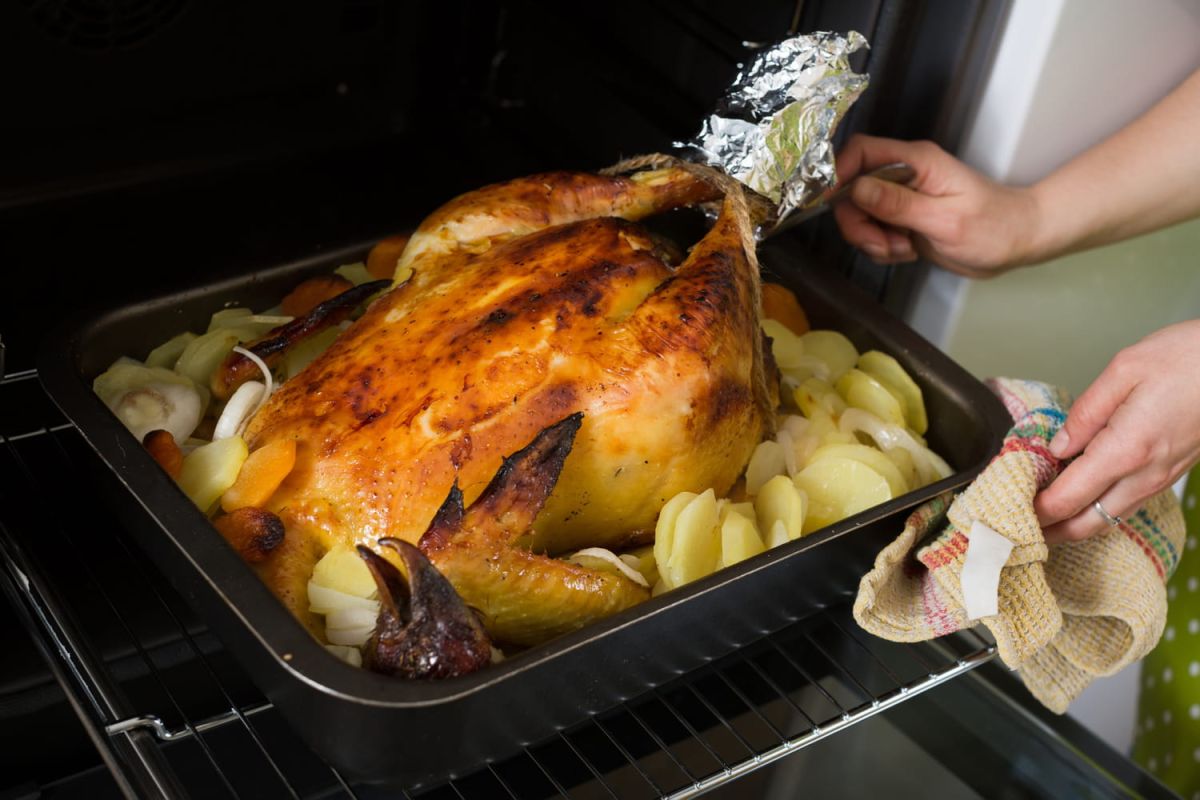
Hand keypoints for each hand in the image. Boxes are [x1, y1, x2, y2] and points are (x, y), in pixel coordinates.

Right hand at [832, 134, 1041, 275]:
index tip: (829, 202)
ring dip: (870, 238)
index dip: (838, 172)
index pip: (862, 151)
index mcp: (916, 161)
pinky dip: (880, 247)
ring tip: (900, 250)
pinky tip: (905, 252)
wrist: (1017, 243)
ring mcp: (902, 196)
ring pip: (858, 213)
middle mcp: (905, 174)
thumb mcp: (944, 220)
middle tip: (881, 244)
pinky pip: (872, 230)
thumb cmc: (994, 227)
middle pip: (852, 188)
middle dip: (857, 221)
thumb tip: (856, 188)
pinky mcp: (901, 218)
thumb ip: (898, 204)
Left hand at [1034, 320, 1199, 542]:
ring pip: (1110, 518)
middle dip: (1050, 532)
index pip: (1067, 499)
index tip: (1006, 510)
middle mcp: (1145, 473)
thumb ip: (1085, 412)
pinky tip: (1081, 498)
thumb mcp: (1125, 370)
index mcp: (1126, 449)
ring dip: (1074, 524)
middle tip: (1017, 530)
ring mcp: (1162, 477)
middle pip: (1088, 523)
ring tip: (1041, 519)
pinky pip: (1128, 503)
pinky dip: (1099, 509)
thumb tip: (1057, 445)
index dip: (1034, 511)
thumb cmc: (1190, 357)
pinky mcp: (1172, 472)